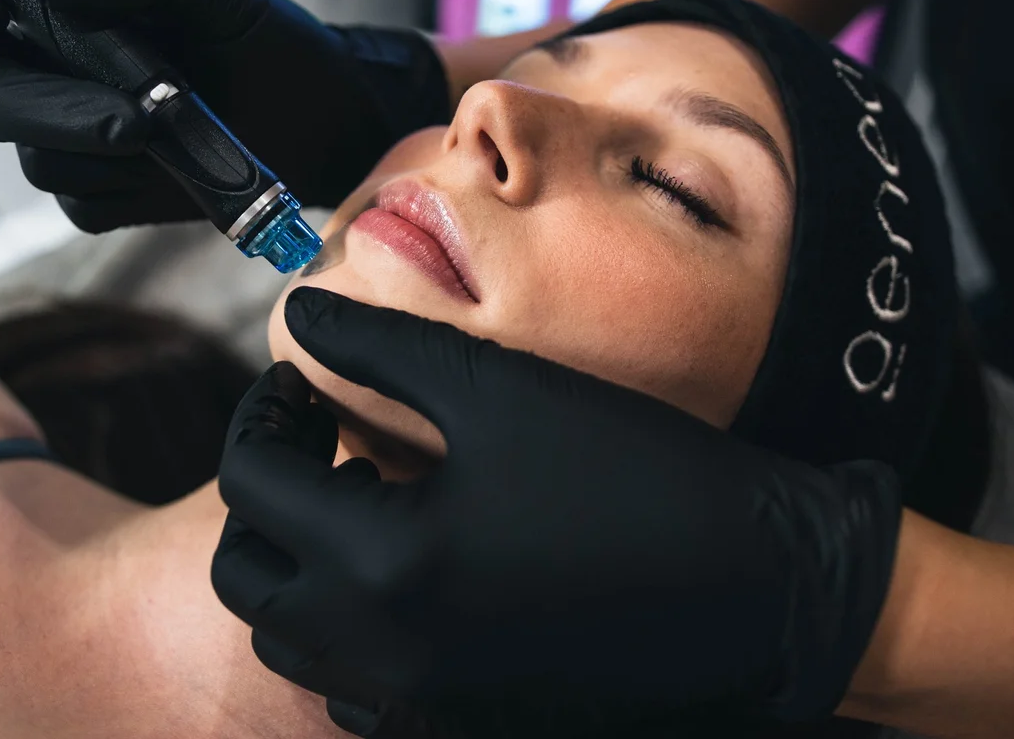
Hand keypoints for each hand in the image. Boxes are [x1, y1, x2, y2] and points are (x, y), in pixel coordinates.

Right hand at [0, 0, 447, 231]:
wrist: (321, 122)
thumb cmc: (262, 44)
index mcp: (48, 9)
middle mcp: (42, 74)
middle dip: (46, 106)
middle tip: (126, 116)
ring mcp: (67, 141)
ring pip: (34, 158)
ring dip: (100, 146)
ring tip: (168, 130)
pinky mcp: (97, 197)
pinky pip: (78, 203)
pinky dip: (124, 188)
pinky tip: (174, 168)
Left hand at [211, 288, 902, 736]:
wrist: (764, 587)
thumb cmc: (635, 474)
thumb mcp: (496, 389)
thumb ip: (377, 347)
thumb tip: (299, 314)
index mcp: (381, 565)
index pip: (252, 484)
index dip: (261, 416)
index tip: (298, 383)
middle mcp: (386, 654)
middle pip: (249, 578)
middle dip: (266, 497)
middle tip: (318, 440)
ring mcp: (424, 703)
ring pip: (296, 640)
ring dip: (303, 564)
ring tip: (365, 500)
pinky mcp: (466, 722)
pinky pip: (359, 691)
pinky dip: (352, 630)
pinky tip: (410, 573)